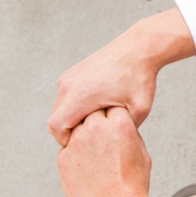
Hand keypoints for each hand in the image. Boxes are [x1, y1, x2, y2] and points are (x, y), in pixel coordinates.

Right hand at [47, 8, 195, 146]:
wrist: (139, 48)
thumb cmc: (140, 80)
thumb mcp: (137, 112)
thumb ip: (119, 132)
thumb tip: (107, 148)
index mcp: (81, 95)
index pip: (56, 128)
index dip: (68, 142)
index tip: (88, 144)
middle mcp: (69, 84)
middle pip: (55, 120)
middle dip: (70, 132)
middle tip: (94, 137)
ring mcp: (68, 77)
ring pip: (59, 109)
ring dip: (73, 119)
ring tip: (97, 121)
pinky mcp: (71, 73)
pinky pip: (65, 98)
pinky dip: (75, 107)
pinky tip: (97, 108)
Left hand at [56, 106, 163, 196]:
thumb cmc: (133, 184)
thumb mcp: (141, 152)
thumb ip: (128, 133)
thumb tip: (118, 124)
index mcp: (119, 124)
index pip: (112, 104)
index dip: (113, 114)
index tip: (113, 123)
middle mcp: (96, 128)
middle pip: (90, 111)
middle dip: (95, 120)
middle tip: (102, 137)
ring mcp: (77, 142)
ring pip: (76, 129)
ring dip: (83, 137)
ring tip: (95, 156)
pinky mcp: (63, 157)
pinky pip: (67, 148)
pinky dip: (75, 155)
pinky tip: (87, 170)